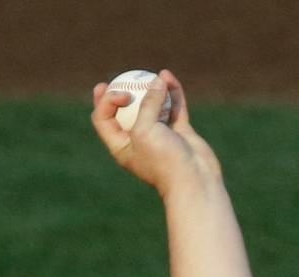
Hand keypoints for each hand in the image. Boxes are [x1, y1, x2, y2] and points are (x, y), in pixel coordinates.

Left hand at [89, 70, 221, 192]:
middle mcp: (139, 140)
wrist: (194, 180)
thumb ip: (147, 104)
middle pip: (125, 112)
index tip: (123, 94)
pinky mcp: (180, 131)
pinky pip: (173, 107)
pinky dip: (172, 92)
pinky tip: (168, 76)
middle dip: (123, 92)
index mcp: (122, 146)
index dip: (106, 102)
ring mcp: (160, 135)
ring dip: (153, 89)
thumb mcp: (145, 130)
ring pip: (153, 106)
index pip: (104, 120)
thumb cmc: (163, 160)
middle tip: (123, 76)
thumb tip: (157, 80)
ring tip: (156, 74)